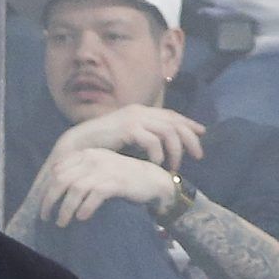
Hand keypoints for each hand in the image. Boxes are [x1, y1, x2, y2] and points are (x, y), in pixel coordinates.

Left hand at [28, 146, 174, 227]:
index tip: (42, 205)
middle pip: (61, 180)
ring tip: (61, 222)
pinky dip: (85, 208)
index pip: (58, 169)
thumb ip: (79, 174)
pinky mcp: (117, 182)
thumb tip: (52, 189)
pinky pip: (94, 195)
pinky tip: (81, 218)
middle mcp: (95, 159)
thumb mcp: (99, 170)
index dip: (45, 189)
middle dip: (49, 201)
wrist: (152, 180)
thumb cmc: (121, 179)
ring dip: (65, 209)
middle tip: (46, 217)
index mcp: (88, 154)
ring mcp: (106, 169)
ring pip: (75, 189)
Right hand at [54, 103, 204, 170]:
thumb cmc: (99, 144)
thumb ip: (142, 137)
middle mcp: (141, 112)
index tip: (201, 134)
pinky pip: (152, 141)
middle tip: (198, 155)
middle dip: (190, 139)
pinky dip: (158, 153)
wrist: (76, 144)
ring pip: (168, 132)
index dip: (189, 124)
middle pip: (175, 123)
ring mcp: (135, 119)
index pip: (172, 115)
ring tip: (175, 166)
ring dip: (175, 150)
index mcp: (141, 112)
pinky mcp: (128, 129)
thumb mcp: (125, 137)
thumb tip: (159, 146)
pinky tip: (158, 163)